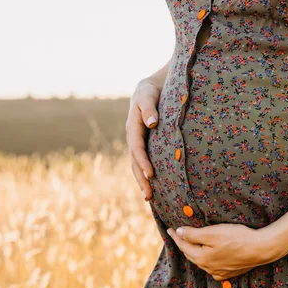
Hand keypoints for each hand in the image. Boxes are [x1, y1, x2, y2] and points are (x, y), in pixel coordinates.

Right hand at [126, 78, 161, 200]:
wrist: (149, 89)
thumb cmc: (150, 91)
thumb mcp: (148, 95)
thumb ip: (149, 108)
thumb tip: (152, 123)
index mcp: (133, 127)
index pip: (137, 148)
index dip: (143, 161)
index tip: (151, 174)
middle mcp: (133, 137)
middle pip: (135, 162)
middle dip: (141, 179)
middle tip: (148, 196)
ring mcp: (138, 142)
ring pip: (137, 165)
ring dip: (142, 181)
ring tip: (149, 198)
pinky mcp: (145, 145)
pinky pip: (143, 162)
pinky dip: (146, 174)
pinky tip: (153, 187)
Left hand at [166, 222, 287, 280]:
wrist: (261, 248)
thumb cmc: (237, 238)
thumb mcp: (212, 233)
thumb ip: (193, 234)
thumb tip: (179, 232)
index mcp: (202, 258)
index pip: (184, 245)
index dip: (176, 236)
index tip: (170, 229)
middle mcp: (209, 268)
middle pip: (191, 254)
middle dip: (184, 244)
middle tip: (179, 235)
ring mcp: (220, 272)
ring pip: (202, 261)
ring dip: (195, 252)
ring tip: (192, 244)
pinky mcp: (230, 272)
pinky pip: (214, 267)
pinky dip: (208, 260)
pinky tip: (210, 257)